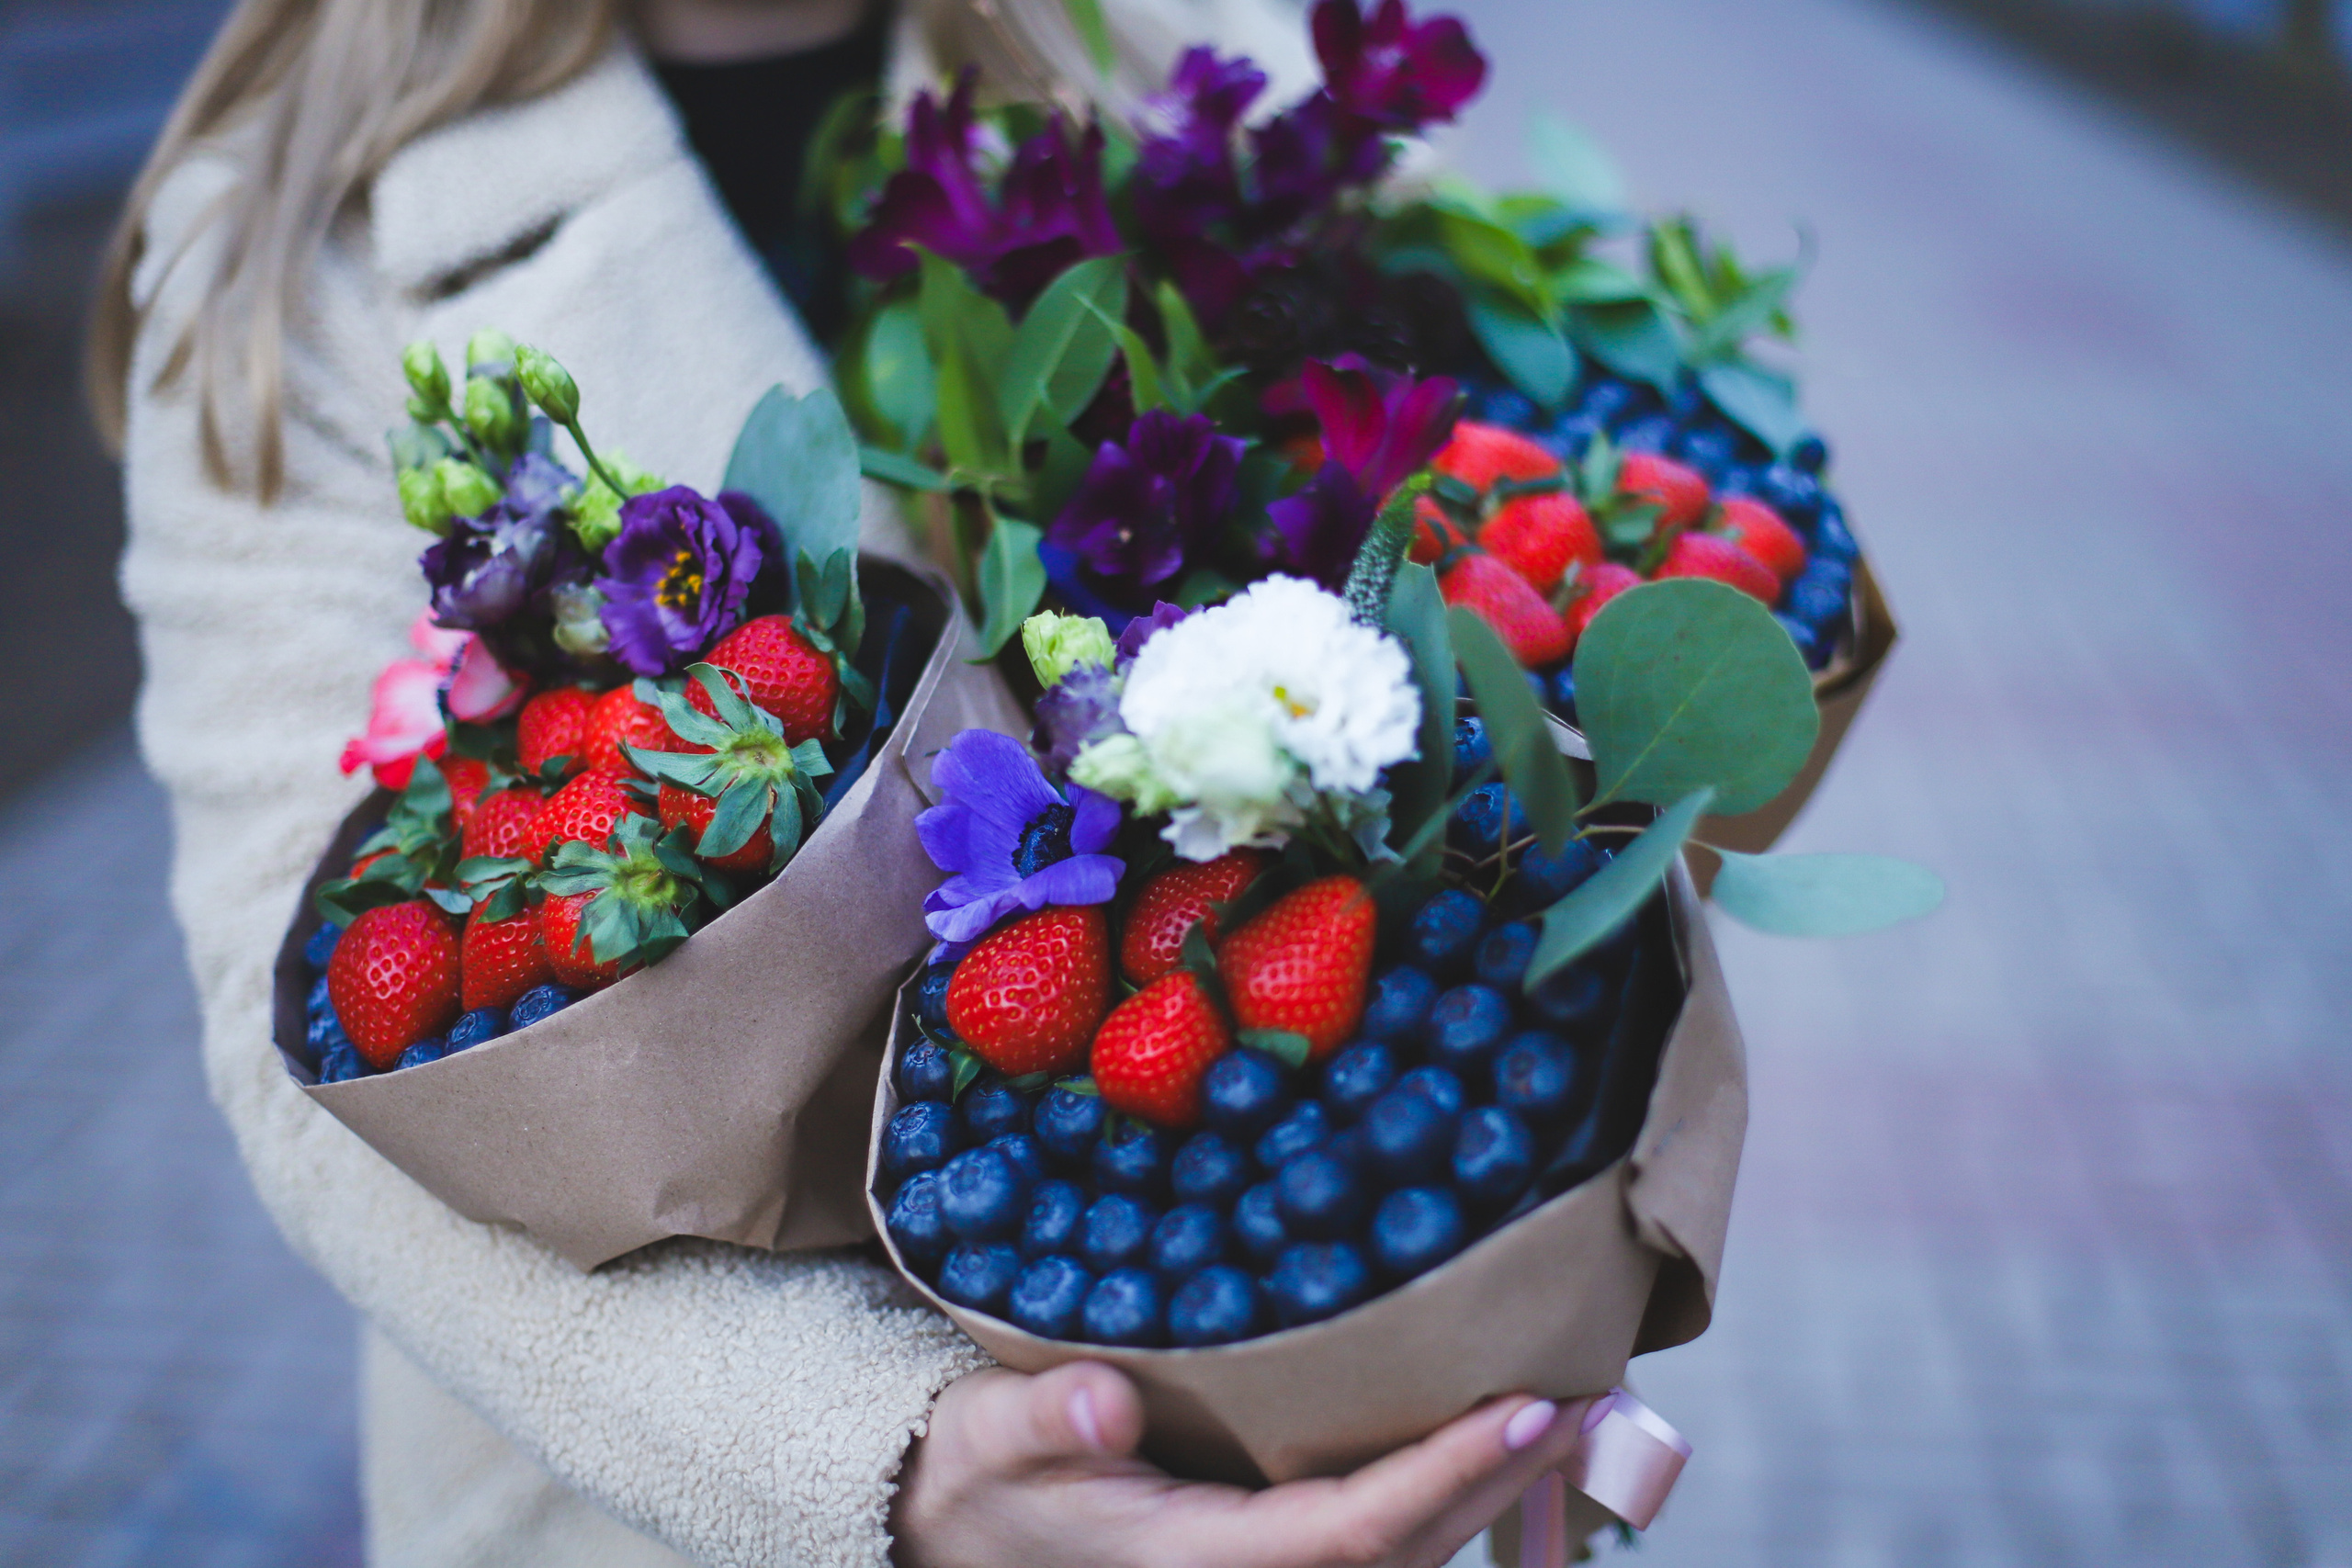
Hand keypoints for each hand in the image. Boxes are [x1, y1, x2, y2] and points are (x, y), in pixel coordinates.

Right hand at [891, 1361, 1588, 1567]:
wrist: (951, 1542)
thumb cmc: (973, 1485)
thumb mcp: (985, 1443)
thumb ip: (1042, 1424)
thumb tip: (1105, 1396)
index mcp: (1198, 1566)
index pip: (1354, 1532)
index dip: (1448, 1479)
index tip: (1530, 1412)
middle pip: (1408, 1555)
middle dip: (1505, 1483)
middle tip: (1596, 1399)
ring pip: (1406, 1562)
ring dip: (1491, 1498)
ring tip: (1572, 1417)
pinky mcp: (1264, 1563)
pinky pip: (1378, 1550)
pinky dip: (1442, 1505)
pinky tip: (1488, 1449)